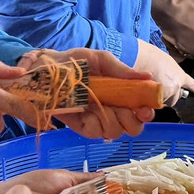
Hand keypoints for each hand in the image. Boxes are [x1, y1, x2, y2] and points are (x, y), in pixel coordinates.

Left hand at [15, 48, 157, 140]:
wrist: (45, 68)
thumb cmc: (74, 61)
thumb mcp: (100, 60)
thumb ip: (122, 71)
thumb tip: (148, 77)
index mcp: (120, 93)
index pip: (141, 111)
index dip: (147, 113)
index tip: (145, 110)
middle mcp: (111, 109)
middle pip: (132, 128)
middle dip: (132, 121)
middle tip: (125, 110)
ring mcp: (96, 119)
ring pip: (115, 132)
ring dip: (111, 120)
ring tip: (99, 104)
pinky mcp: (79, 126)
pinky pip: (94, 133)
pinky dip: (94, 123)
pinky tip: (87, 110)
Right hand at [133, 40, 193, 105]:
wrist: (142, 57)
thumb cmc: (150, 56)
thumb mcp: (165, 62)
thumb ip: (169, 74)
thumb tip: (164, 79)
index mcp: (179, 75)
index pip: (191, 84)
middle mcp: (176, 85)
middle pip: (174, 99)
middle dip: (166, 98)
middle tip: (156, 90)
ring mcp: (168, 92)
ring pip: (162, 103)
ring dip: (156, 99)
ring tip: (147, 88)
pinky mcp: (158, 97)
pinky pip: (154, 104)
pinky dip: (148, 101)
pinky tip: (143, 92)